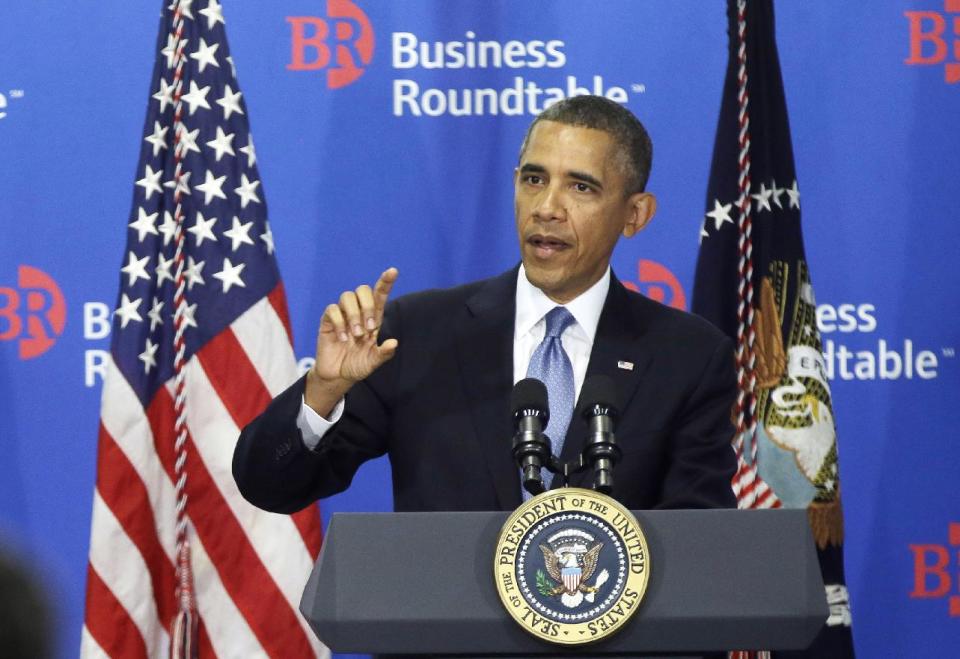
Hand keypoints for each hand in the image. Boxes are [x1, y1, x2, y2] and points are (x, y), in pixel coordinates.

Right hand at [305, 268, 398, 415]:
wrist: (337, 376)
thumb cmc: (358, 366)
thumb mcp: (373, 362)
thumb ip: (384, 354)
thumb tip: (394, 342)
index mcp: (373, 318)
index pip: (379, 295)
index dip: (385, 282)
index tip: (393, 271)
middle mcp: (358, 312)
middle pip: (363, 290)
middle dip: (367, 306)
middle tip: (369, 329)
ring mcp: (342, 315)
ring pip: (347, 296)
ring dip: (354, 315)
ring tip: (356, 335)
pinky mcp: (328, 321)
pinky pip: (332, 310)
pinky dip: (339, 324)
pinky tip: (342, 339)